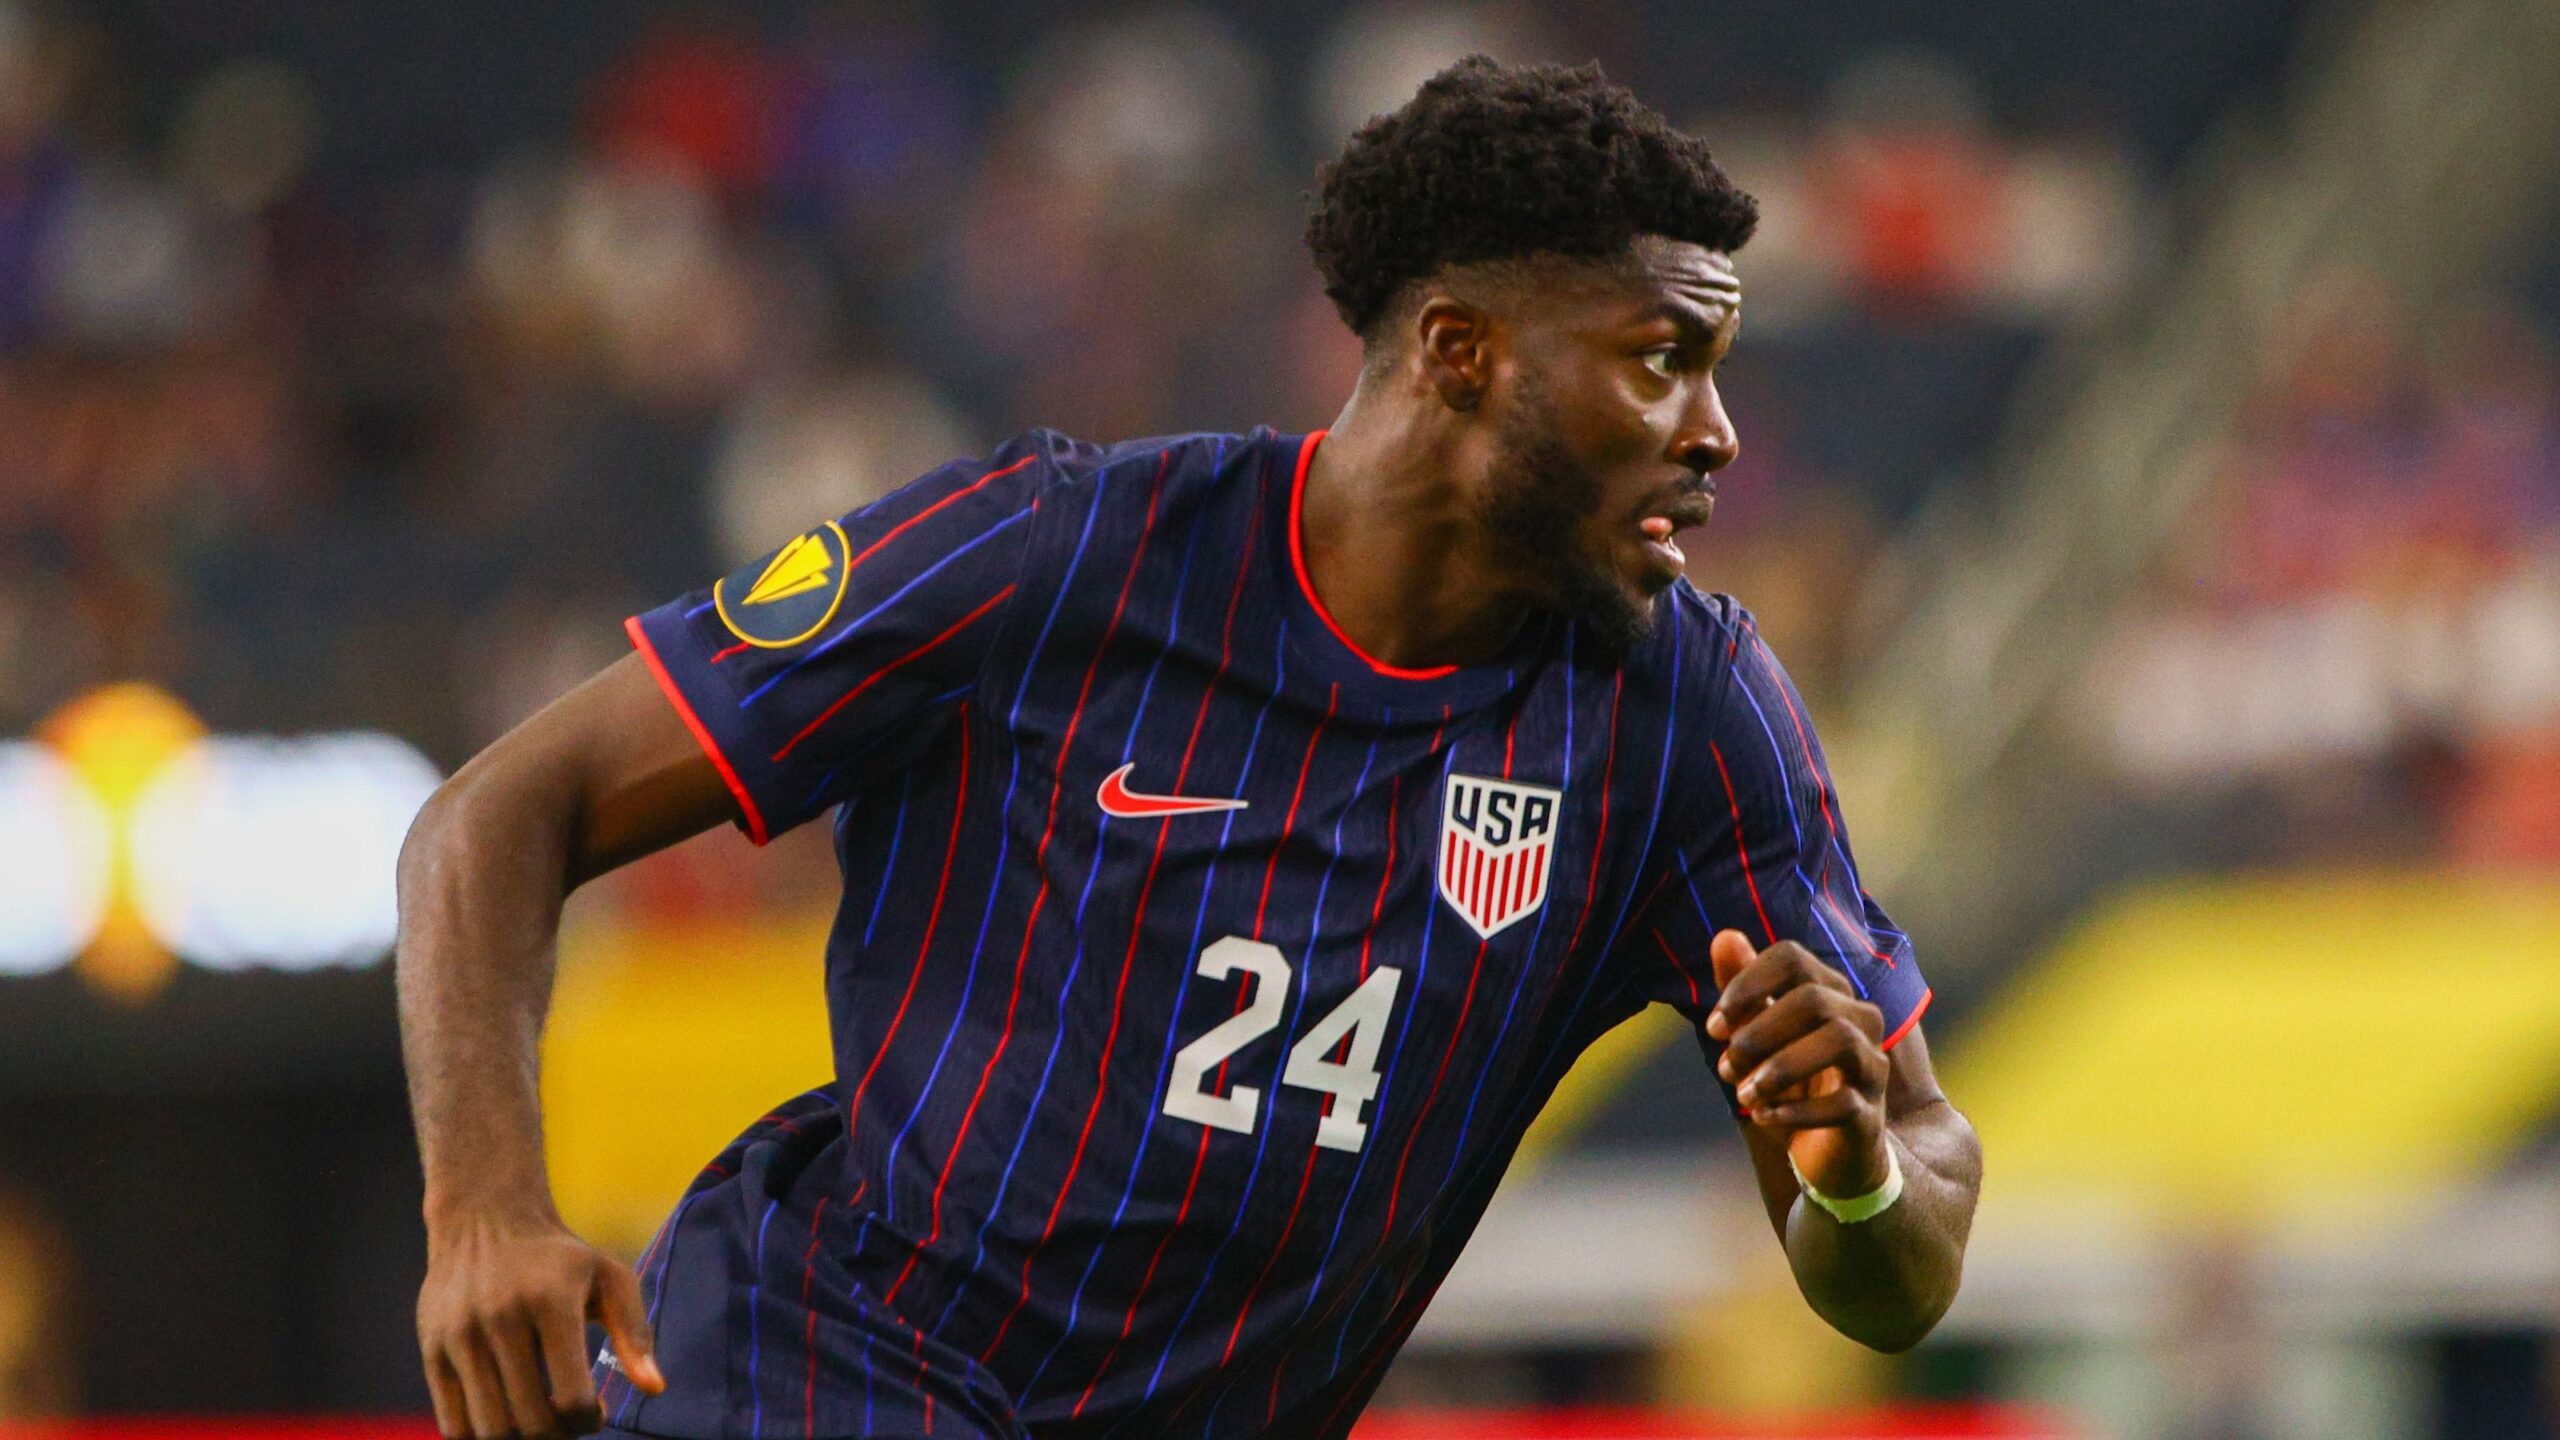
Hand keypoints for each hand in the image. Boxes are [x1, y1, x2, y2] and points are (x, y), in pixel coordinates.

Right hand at [417, 1205, 664, 1439]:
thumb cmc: (559, 1258)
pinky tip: (505, 1418)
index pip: (571, 1397)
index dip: (588, 1421)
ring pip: (489, 1430)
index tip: (593, 1413)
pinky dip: (481, 1437)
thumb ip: (635, 1332)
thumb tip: (654, 1389)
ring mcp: (460, 1336)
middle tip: (565, 1424)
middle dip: (556, 1436)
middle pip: (530, 1422)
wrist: (486, 1219)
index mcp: (551, 1302)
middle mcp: (500, 1318)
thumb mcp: (609, 1277)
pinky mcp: (431, 1349)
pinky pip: (452, 1424)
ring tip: (536, 1424)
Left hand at [1705, 930, 1890, 1199]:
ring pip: (1839, 1040)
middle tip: (1726, 1066)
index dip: (1748, 984)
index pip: (1792, 958)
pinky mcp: (1871, 1116)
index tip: (1715, 1026)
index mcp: (1830, 994)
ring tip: (1744, 1096)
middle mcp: (1860, 1021)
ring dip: (1779, 1068)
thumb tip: (1724, 936)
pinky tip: (1764, 1117)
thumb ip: (1744, 989)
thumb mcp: (1758, 1036)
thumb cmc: (1790, 1084)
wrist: (1826, 1153)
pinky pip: (1843, 1103)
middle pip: (1814, 999)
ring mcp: (1871, 1068)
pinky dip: (1796, 1111)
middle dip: (1759, 1032)